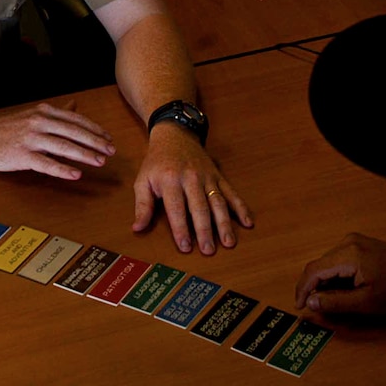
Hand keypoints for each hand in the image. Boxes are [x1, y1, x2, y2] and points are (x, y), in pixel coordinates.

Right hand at [0, 99, 114, 178]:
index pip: (76, 120)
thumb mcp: (31, 114)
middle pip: (75, 132)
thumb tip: (75, 105)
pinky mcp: (21, 156)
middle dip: (96, 142)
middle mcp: (39, 122)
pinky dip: (63, 169)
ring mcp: (30, 139)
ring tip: (100, 162)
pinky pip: (46, 164)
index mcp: (44, 112)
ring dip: (85, 155)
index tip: (108, 139)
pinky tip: (76, 174)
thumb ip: (55, 112)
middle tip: (111, 151)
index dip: (95, 130)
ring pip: (64, 147)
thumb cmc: (4, 127)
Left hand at [132, 124, 252, 254]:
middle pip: (200, 207)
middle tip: (209, 250)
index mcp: (170, 180)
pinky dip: (241, 207)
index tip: (185, 247)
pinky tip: (248, 222)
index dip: (181, 229)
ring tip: (229, 242)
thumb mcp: (143, 180)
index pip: (176, 208)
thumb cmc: (157, 162)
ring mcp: (207, 177)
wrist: (174, 135)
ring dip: (224, 223)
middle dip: (205, 230)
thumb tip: (137, 228)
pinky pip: (231, 192)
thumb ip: (142, 205)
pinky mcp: (218, 176)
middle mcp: (191, 178)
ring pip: (218, 202)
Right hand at [294, 233, 385, 315]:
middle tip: (316, 307)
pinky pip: (338, 259)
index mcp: (348, 254)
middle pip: (319, 265)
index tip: (300, 307)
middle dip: (314, 286)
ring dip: (325, 282)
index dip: (302, 289)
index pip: (314, 270)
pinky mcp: (359, 244)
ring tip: (333, 300)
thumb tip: (311, 302)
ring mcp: (354, 241)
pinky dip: (335, 275)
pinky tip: (344, 288)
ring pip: (327, 262)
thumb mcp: (366, 302)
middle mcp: (347, 242)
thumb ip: (336, 302)